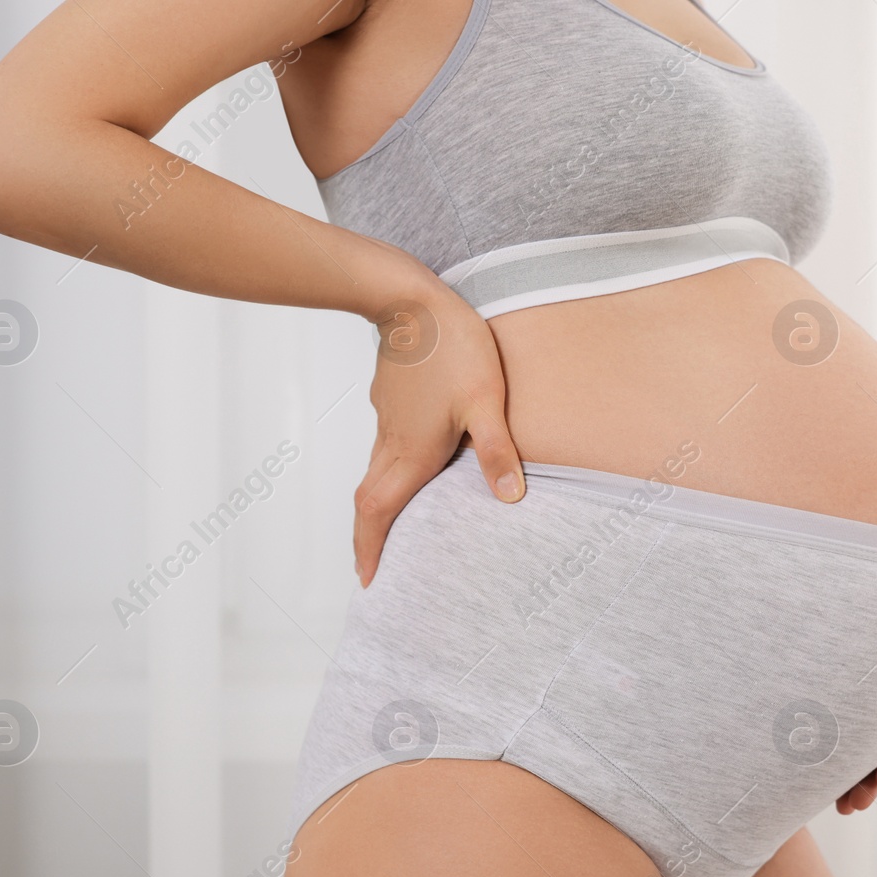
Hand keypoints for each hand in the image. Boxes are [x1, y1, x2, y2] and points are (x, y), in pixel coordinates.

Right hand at [352, 282, 524, 587]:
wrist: (409, 297)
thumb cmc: (451, 346)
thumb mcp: (486, 399)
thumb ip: (497, 450)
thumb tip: (509, 498)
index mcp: (412, 450)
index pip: (377, 512)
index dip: (369, 549)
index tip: (368, 580)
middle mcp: (392, 441)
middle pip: (368, 500)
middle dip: (368, 538)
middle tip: (372, 565)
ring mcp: (388, 420)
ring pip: (376, 473)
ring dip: (379, 505)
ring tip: (396, 525)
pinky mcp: (391, 401)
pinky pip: (385, 448)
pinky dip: (391, 471)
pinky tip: (415, 465)